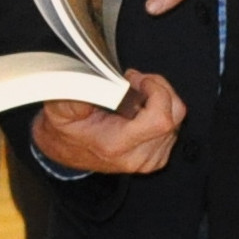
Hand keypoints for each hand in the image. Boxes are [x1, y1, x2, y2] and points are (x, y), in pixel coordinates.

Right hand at [35, 68, 185, 175]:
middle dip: (158, 89)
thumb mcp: (61, 106)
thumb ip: (79, 90)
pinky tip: (140, 107)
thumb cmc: (65, 129)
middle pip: (174, 115)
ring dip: (159, 98)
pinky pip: (174, 126)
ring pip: (177, 118)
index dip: (156, 92)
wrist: (64, 149)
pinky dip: (161, 110)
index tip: (139, 81)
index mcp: (117, 145)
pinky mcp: (158, 156)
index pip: (161, 119)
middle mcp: (138, 156)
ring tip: (134, 94)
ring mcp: (150, 159)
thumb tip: (100, 79)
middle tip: (135, 82)